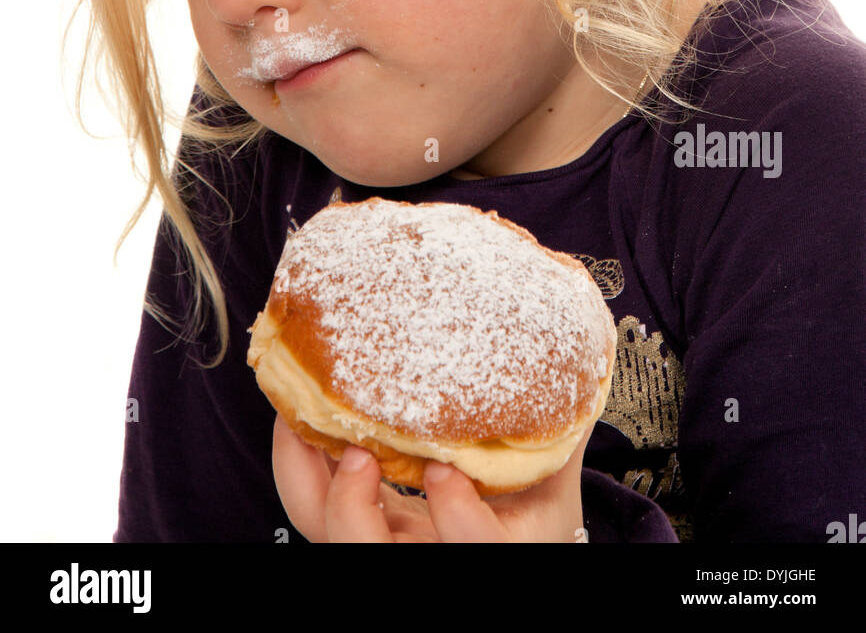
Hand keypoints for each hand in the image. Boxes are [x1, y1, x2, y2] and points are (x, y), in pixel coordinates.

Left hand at [271, 415, 590, 542]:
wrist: (514, 551)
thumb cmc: (531, 523)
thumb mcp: (551, 485)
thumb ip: (559, 433)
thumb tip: (576, 359)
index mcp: (490, 553)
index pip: (472, 551)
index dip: (454, 518)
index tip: (445, 471)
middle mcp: (427, 561)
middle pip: (368, 560)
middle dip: (351, 510)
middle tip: (357, 452)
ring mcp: (389, 549)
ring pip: (329, 537)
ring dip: (308, 478)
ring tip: (307, 420)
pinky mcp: (359, 531)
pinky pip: (311, 507)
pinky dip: (299, 461)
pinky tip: (301, 416)